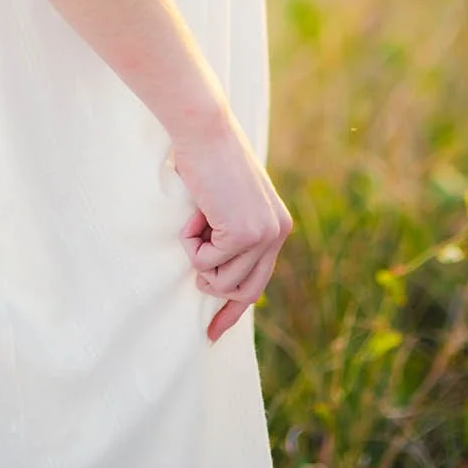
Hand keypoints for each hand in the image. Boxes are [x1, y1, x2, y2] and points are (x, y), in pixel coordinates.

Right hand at [167, 110, 292, 343]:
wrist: (206, 134)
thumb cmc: (208, 164)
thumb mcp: (227, 206)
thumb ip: (232, 238)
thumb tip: (215, 279)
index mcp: (277, 227)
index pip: (258, 283)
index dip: (233, 311)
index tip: (212, 334)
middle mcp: (277, 234)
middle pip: (242, 291)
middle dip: (210, 285)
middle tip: (194, 262)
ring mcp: (263, 236)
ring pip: (218, 281)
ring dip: (197, 256)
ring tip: (198, 221)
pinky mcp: (243, 235)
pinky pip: (204, 263)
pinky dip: (190, 242)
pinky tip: (198, 212)